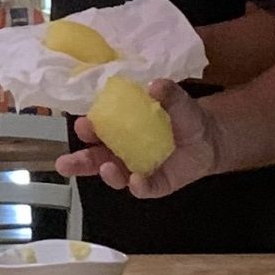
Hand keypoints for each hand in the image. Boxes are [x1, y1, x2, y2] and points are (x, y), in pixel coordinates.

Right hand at [57, 81, 217, 197]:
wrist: (210, 138)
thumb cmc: (185, 117)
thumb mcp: (178, 101)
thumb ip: (168, 93)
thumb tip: (155, 86)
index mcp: (119, 129)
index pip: (96, 131)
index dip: (87, 130)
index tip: (82, 124)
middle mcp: (123, 151)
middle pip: (95, 159)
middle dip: (79, 162)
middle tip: (64, 163)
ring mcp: (138, 169)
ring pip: (115, 176)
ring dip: (107, 174)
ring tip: (106, 169)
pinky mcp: (157, 183)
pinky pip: (144, 188)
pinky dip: (139, 186)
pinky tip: (136, 180)